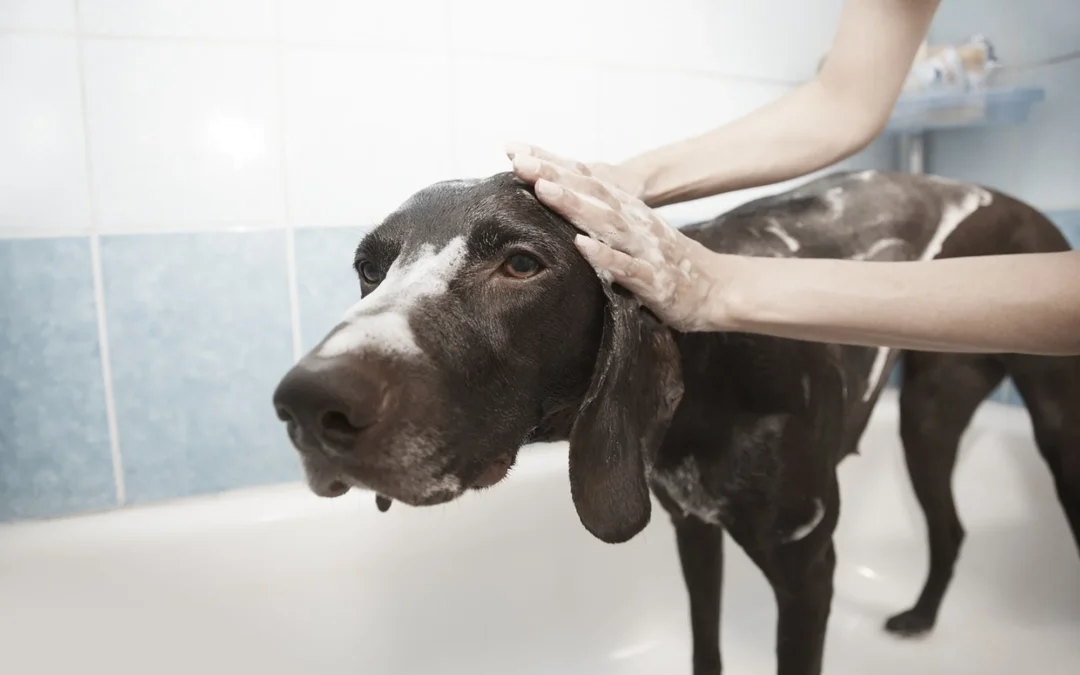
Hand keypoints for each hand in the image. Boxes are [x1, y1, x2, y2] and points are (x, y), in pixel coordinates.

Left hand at [506, 143, 733, 331]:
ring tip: (544, 190)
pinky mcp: (654, 280)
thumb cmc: (667, 262)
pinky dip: (604, 256)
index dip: (551, 163)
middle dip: (554, 175)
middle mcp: (634, 222)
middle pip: (591, 193)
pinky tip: (581, 246)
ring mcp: (644, 249)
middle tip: (520, 161)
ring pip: (606, 223)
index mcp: (626, 210)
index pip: (584, 180)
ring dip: (575, 205)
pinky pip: (626, 267)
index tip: (515, 150)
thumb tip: (560, 199)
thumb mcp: (633, 232)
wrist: (718, 288)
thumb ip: (601, 217)